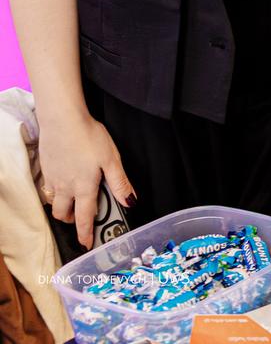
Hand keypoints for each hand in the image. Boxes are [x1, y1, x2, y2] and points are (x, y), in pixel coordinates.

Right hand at [38, 112, 133, 246]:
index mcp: (84, 187)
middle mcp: (65, 187)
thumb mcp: (111, 159)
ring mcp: (53, 179)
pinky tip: (65, 180)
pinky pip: (49, 188)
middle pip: (63, 214)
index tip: (86, 244)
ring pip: (54, 202)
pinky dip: (56, 191)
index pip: (85, 217)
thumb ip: (119, 182)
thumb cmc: (89, 137)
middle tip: (81, 218)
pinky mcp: (46, 169)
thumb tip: (130, 201)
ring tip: (74, 200)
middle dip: (72, 220)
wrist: (62, 120)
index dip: (86, 233)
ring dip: (63, 206)